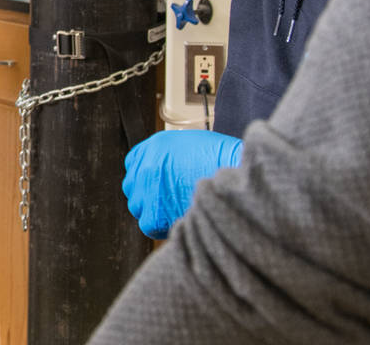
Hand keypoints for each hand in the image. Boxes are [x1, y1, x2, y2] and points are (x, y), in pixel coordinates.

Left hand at [122, 129, 243, 238]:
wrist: (236, 176)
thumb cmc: (225, 161)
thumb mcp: (195, 145)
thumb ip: (175, 156)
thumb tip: (171, 171)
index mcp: (155, 146)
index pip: (134, 162)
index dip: (147, 176)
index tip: (157, 183)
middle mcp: (146, 166)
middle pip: (133, 186)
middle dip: (148, 193)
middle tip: (169, 200)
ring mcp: (147, 189)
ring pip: (138, 206)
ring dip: (154, 210)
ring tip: (177, 210)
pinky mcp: (153, 213)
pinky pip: (148, 224)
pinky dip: (162, 226)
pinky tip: (179, 220)